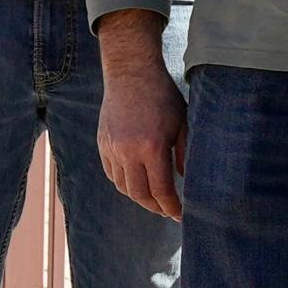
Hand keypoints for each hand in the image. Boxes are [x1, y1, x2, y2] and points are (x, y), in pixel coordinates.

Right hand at [94, 11, 188, 221]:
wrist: (131, 72)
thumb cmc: (162, 96)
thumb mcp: (182, 123)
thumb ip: (185, 154)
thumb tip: (184, 180)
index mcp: (152, 147)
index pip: (161, 190)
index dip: (172, 207)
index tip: (180, 215)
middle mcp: (128, 151)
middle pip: (140, 195)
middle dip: (155, 207)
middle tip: (168, 211)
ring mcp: (112, 148)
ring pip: (123, 186)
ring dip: (139, 197)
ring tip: (154, 198)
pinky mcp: (102, 143)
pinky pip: (112, 173)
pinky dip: (125, 182)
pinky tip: (137, 181)